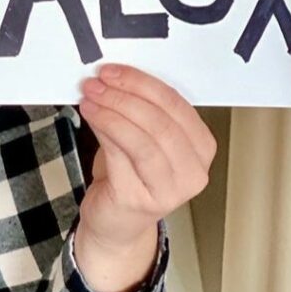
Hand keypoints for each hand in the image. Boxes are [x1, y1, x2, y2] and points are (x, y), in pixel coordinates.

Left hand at [75, 63, 215, 291]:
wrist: (116, 220)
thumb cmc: (130, 174)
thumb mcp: (141, 137)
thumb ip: (139, 110)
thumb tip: (113, 78)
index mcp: (200, 147)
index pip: (176, 106)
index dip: (143, 84)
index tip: (114, 71)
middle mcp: (193, 171)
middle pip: (160, 122)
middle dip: (125, 96)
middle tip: (97, 83)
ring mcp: (169, 190)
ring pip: (142, 139)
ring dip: (112, 112)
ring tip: (90, 97)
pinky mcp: (139, 200)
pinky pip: (121, 156)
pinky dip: (104, 129)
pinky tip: (90, 115)